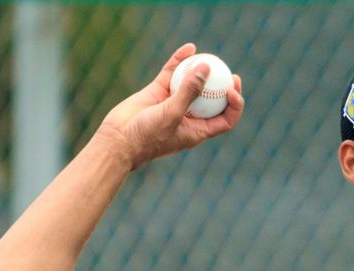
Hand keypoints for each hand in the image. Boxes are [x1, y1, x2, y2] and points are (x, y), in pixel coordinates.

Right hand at [98, 43, 244, 168]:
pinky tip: (189, 48)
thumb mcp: (172, 114)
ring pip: (193, 84)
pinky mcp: (159, 91)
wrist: (119, 139)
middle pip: (213, 102)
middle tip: (231, 74)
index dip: (233, 107)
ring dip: (203, 72)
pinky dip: (181, 61)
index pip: (224, 120)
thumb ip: (189, 92)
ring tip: (211, 58)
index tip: (232, 91)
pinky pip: (173, 73)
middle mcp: (189, 117)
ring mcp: (174, 103)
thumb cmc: (149, 135)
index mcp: (198, 131)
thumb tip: (206, 68)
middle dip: (224, 89)